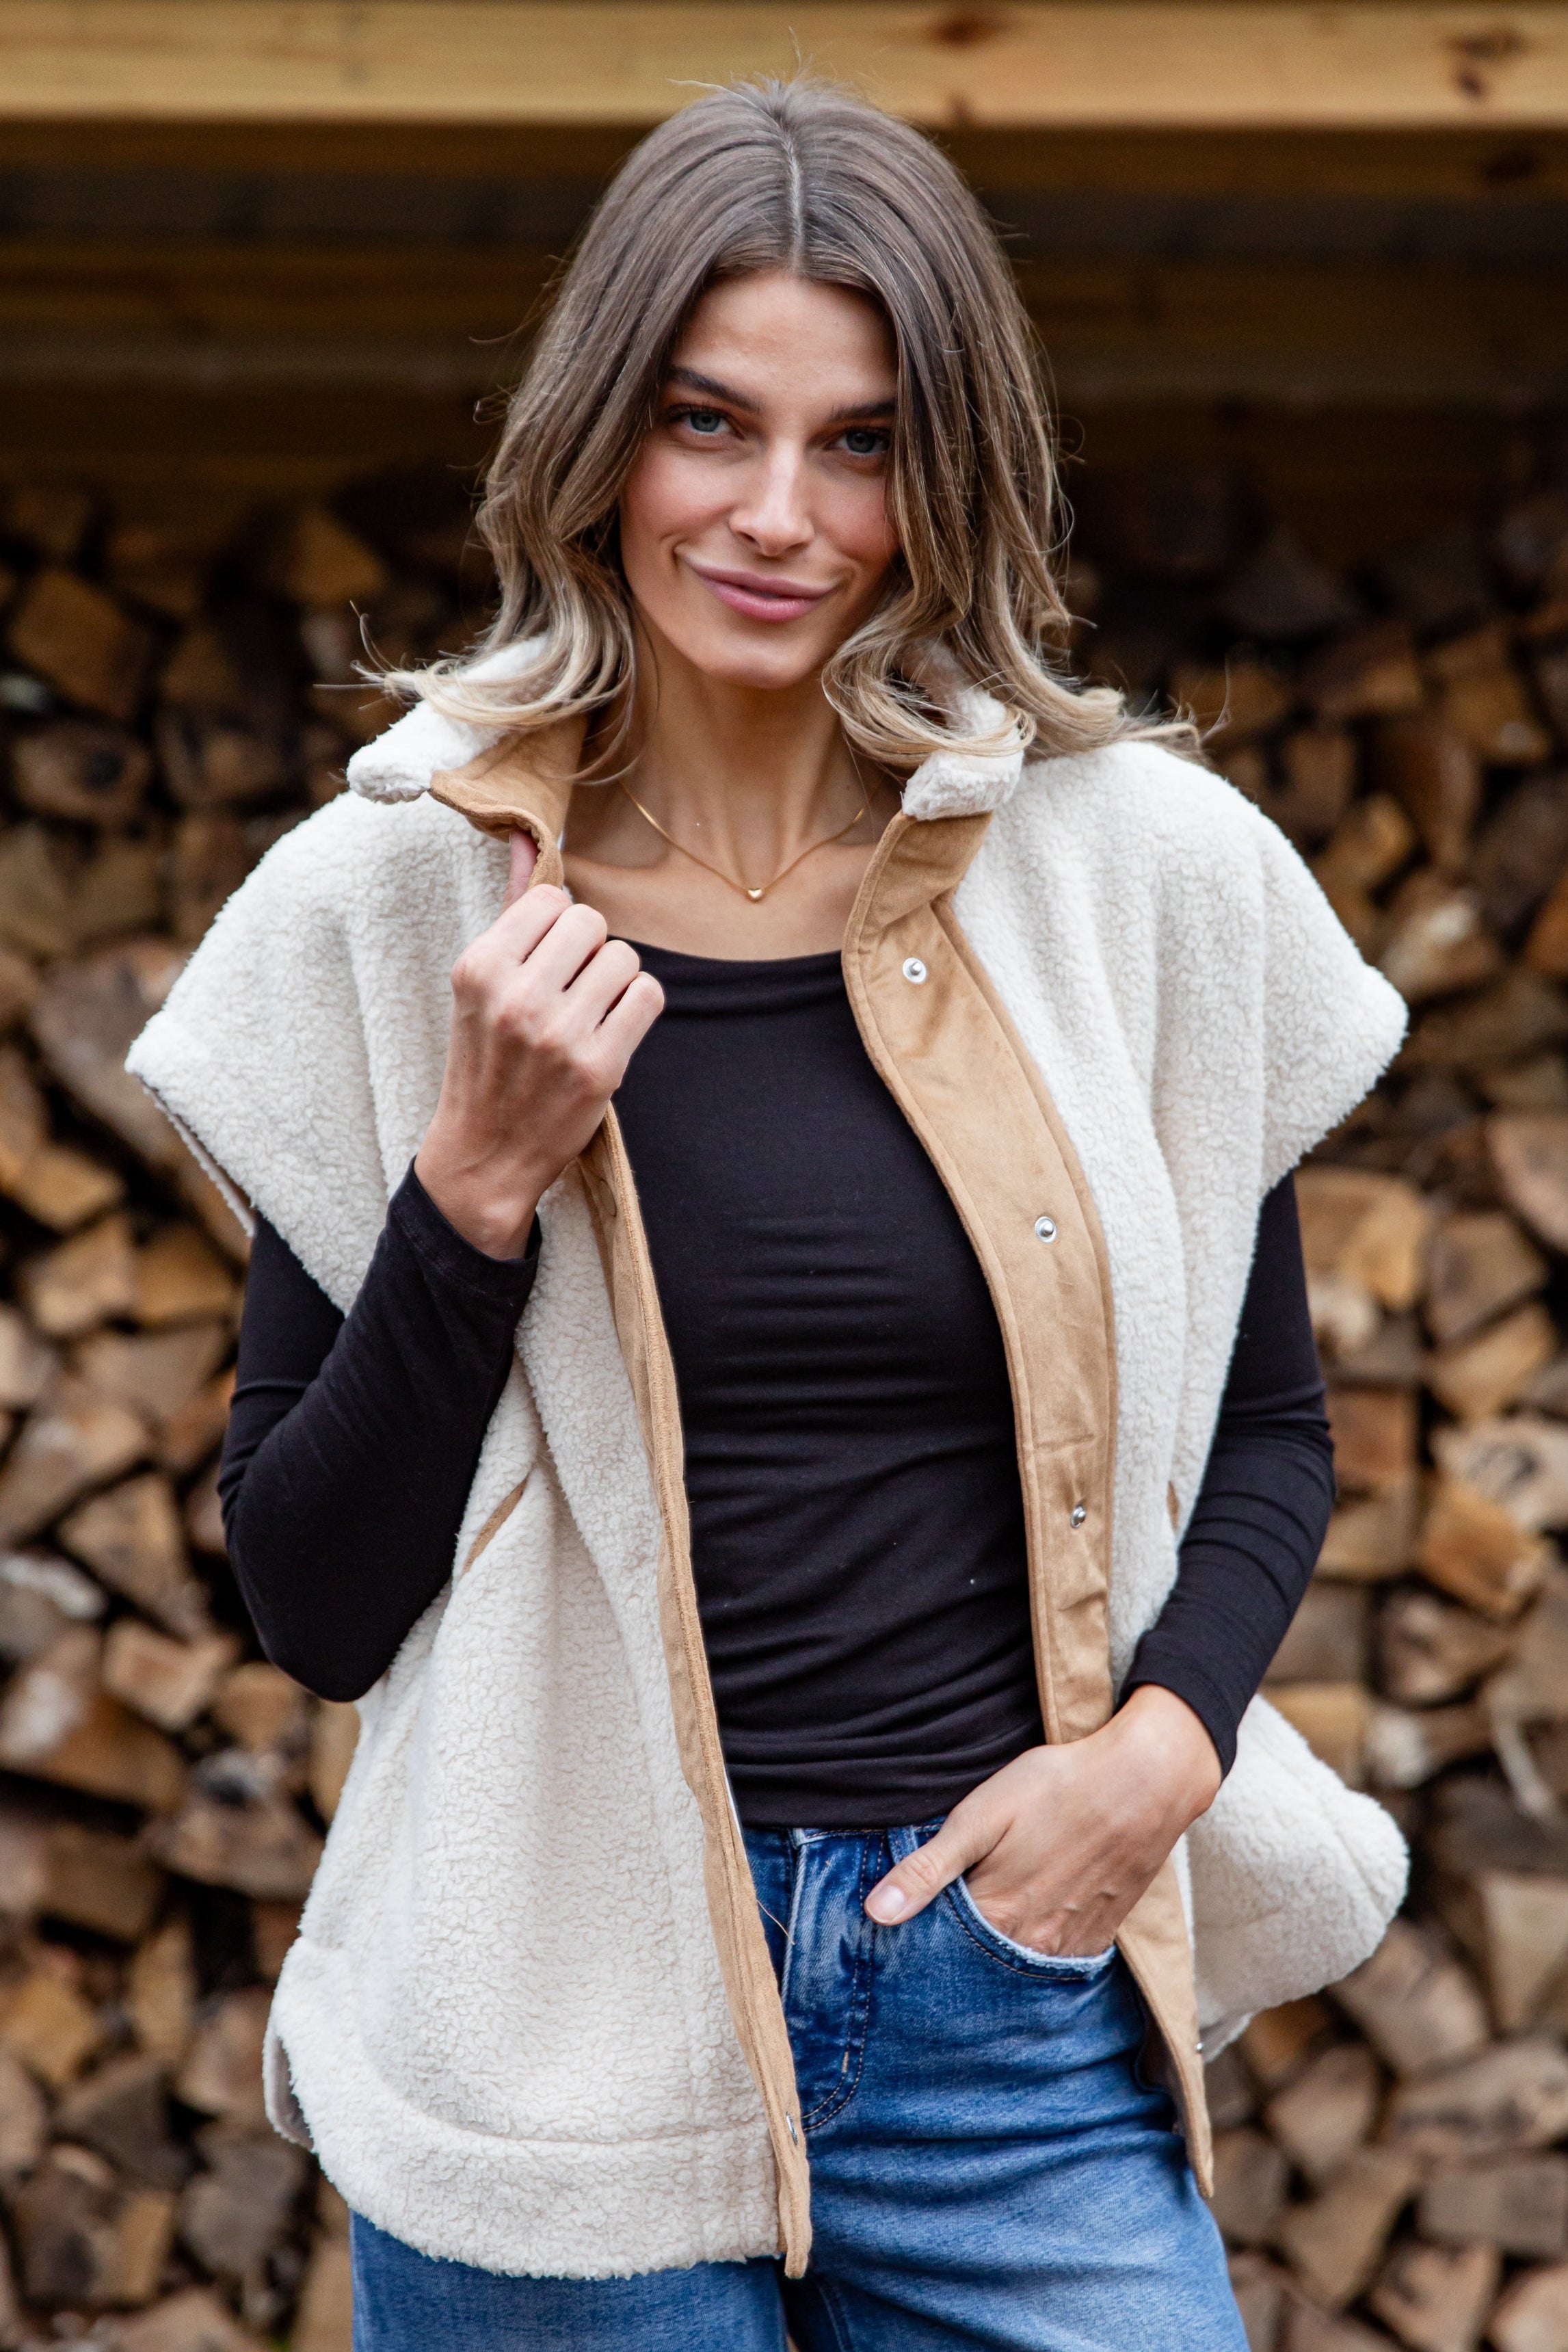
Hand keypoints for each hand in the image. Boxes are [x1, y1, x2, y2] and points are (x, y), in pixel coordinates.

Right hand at [415, 833, 663, 1257]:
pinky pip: (648, 994)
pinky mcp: (600, 1067)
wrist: (484, 1155)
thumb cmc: (485, 1059)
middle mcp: (516, 996)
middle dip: (590, 950)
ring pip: (624, 956)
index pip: (552, 898)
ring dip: (616, 979)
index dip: (559, 926)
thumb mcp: (481, 983)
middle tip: (572, 988)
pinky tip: (612, 1028)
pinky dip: (637, 1006)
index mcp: (479, 967)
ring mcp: (560, 1034)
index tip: (548, 959)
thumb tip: (529, 836)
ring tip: (590, 1010)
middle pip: (592, 922)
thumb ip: (512, 909)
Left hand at [864, 1687, 1221, 1954]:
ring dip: (997, 1965)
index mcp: (997, 1915)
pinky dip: (1037, 1959)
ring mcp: (1071, 1945)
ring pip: (1020, 1972)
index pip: (941, 1953)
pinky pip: (1060, 1966)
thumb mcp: (981, 1815)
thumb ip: (928, 1869)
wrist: (1145, 1781)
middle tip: (934, 1950)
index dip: (919, 1945)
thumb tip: (874, 1913)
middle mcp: (1034, 1944)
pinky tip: (1025, 1937)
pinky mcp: (1100, 1936)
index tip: (900, 1941)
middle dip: (956, 1963)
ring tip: (979, 1943)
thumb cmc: (1058, 1787)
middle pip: (980, 1970)